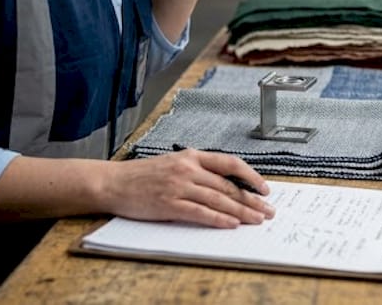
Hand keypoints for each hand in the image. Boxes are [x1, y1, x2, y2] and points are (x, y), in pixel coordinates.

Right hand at [103, 148, 274, 227]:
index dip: (251, 176)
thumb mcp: (173, 162)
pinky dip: (219, 219)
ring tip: (256, 219)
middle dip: (252, 199)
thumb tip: (225, 185)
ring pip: (219, 199)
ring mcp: (179, 186)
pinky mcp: (170, 204)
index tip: (264, 188)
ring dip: (241, 211)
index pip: (230, 163)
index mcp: (191, 156)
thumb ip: (197, 170)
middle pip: (228, 185)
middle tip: (268, 210)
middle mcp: (188, 168)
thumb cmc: (142, 175)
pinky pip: (200, 213)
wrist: (113, 182)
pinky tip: (231, 224)